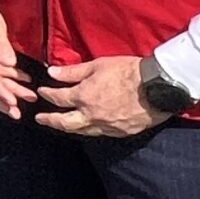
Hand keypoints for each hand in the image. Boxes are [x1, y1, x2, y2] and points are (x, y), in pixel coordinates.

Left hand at [36, 56, 166, 138]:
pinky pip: (100, 133)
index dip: (48, 94)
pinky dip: (89, 130)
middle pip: (64, 122)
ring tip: (61, 125)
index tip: (42, 92)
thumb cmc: (128, 72)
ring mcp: (107, 126)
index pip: (58, 98)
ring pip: (82, 131)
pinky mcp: (121, 132)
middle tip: (40, 119)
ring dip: (68, 128)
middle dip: (50, 120)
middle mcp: (92, 115)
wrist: (159, 86)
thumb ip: (73, 72)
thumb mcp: (98, 65)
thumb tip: (51, 72)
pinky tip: (87, 127)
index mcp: (84, 97)